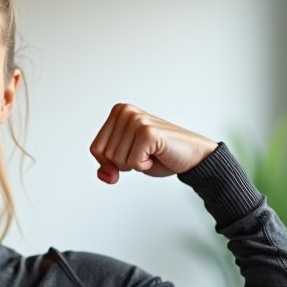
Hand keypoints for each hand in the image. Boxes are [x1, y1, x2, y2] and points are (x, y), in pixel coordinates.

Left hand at [89, 104, 217, 182]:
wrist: (191, 156)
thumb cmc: (160, 155)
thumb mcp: (126, 160)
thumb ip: (108, 165)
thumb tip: (105, 175)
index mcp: (118, 113)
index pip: (96, 148)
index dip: (110, 162)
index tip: (131, 155)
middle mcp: (125, 112)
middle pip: (105, 154)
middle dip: (124, 163)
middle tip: (145, 153)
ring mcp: (137, 120)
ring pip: (118, 159)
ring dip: (136, 164)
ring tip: (151, 153)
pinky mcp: (147, 132)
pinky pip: (132, 162)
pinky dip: (144, 166)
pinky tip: (157, 154)